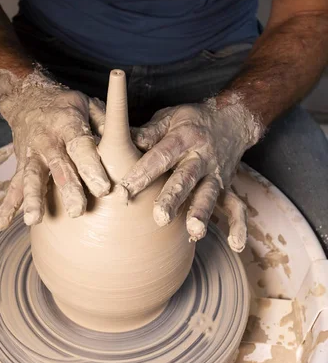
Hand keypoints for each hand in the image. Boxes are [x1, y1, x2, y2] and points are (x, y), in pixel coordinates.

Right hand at [0, 69, 109, 230]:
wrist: (28, 97)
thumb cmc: (67, 106)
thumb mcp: (89, 105)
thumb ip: (107, 124)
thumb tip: (137, 140)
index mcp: (67, 123)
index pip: (81, 147)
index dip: (91, 167)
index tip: (104, 188)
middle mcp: (47, 140)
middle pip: (58, 167)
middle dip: (67, 189)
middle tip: (78, 212)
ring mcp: (31, 154)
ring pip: (32, 178)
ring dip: (32, 200)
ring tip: (33, 220)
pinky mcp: (21, 166)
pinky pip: (12, 187)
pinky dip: (5, 206)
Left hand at [119, 96, 262, 251]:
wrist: (232, 119)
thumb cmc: (190, 122)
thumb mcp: (169, 117)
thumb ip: (148, 133)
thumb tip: (124, 141)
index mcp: (184, 137)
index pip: (160, 157)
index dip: (142, 174)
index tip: (124, 192)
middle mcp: (202, 157)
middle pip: (186, 179)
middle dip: (173, 198)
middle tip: (159, 217)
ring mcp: (216, 174)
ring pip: (209, 195)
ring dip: (202, 213)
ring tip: (194, 232)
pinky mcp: (228, 187)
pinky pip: (236, 207)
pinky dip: (239, 226)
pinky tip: (236, 245)